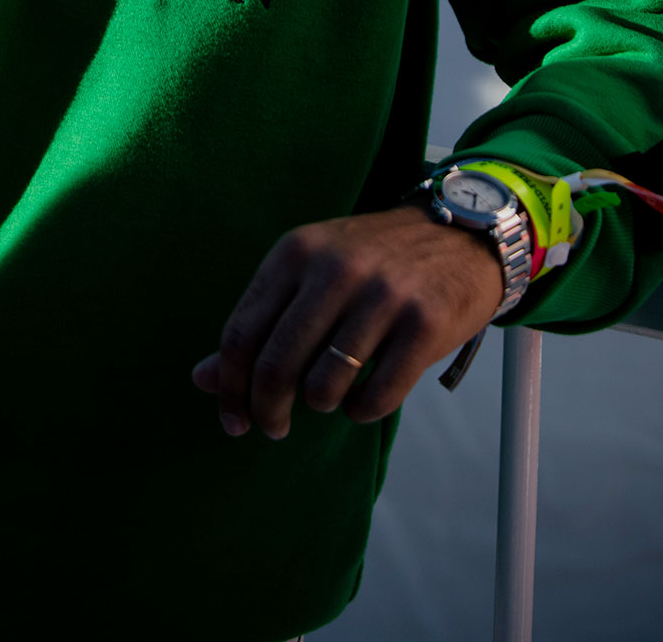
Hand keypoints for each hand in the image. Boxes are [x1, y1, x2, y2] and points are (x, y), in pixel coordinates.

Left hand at [192, 203, 504, 438]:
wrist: (460, 235)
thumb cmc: (372, 262)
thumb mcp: (309, 272)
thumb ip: (260, 322)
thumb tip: (203, 380)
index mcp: (296, 251)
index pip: (241, 333)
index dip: (229, 388)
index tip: (232, 419)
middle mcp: (336, 268)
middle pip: (276, 365)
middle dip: (268, 411)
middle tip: (273, 427)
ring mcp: (383, 295)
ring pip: (324, 387)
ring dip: (321, 405)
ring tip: (331, 393)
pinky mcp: (425, 324)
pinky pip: (375, 398)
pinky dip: (363, 411)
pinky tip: (366, 394)